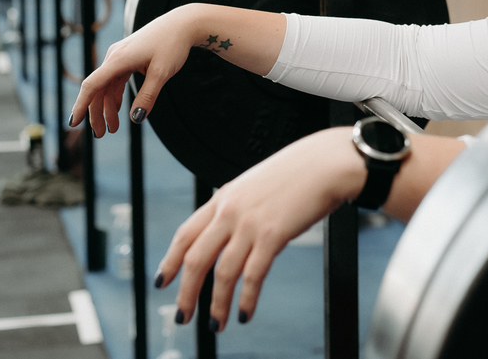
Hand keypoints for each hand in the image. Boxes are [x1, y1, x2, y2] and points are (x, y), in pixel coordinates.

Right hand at [68, 6, 198, 136]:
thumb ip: (148, 96)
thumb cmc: (172, 45)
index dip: (80, 105)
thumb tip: (135, 119)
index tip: (73, 124)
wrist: (182, 24)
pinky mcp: (127, 57)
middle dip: (96, 113)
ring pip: (106, 86)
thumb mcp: (162, 73)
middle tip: (102, 135)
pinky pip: (115, 80)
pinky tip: (118, 109)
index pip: (92, 85)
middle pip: (97, 89)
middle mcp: (114, 57)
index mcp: (118, 59)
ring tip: (113, 128)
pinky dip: (115, 96)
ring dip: (107, 107)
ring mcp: (120, 56)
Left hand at [153, 127, 365, 330]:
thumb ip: (238, 206)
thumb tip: (230, 232)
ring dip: (216, 304)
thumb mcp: (255, 184)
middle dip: (186, 293)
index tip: (162, 281)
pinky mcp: (273, 235)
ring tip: (215, 325)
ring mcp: (250, 223)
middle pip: (196, 259)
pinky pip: (253, 276)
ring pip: (222, 273)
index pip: (186, 234)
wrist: (326, 162)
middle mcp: (230, 210)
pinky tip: (244, 313)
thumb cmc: (298, 172)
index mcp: (223, 197)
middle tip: (182, 316)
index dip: (170, 261)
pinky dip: (246, 299)